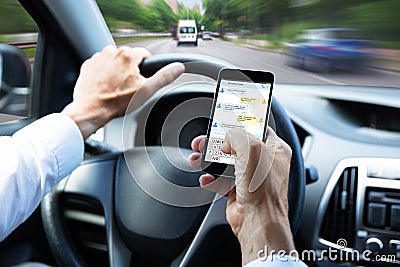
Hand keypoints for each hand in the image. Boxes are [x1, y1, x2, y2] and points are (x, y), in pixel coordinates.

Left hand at [62, 45, 184, 138]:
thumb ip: (164, 77)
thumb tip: (178, 68)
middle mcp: (111, 51)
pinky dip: (104, 74)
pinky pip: (101, 66)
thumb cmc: (116, 102)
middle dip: (131, 70)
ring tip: (116, 88)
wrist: (91, 110)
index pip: (144, 54)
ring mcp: (98, 57)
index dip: (147, 68)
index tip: (142, 79)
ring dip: (117, 71)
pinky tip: (105, 86)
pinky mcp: (88, 65)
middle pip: (129, 58)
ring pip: (115, 61)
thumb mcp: (146, 91)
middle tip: (128, 87)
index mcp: (127, 55)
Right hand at [188, 128, 294, 263]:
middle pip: (236, 144)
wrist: (257, 221)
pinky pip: (221, 179)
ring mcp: (250, 177)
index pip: (258, 127)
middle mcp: (263, 162)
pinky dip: (211, 177)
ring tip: (198, 157)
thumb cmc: (264, 190)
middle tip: (205, 139)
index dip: (242, 122)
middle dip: (217, 142)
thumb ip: (237, 135)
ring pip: (225, 160)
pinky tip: (206, 177)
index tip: (227, 118)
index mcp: (274, 149)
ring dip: (209, 158)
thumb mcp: (251, 150)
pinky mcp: (238, 190)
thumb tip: (226, 138)